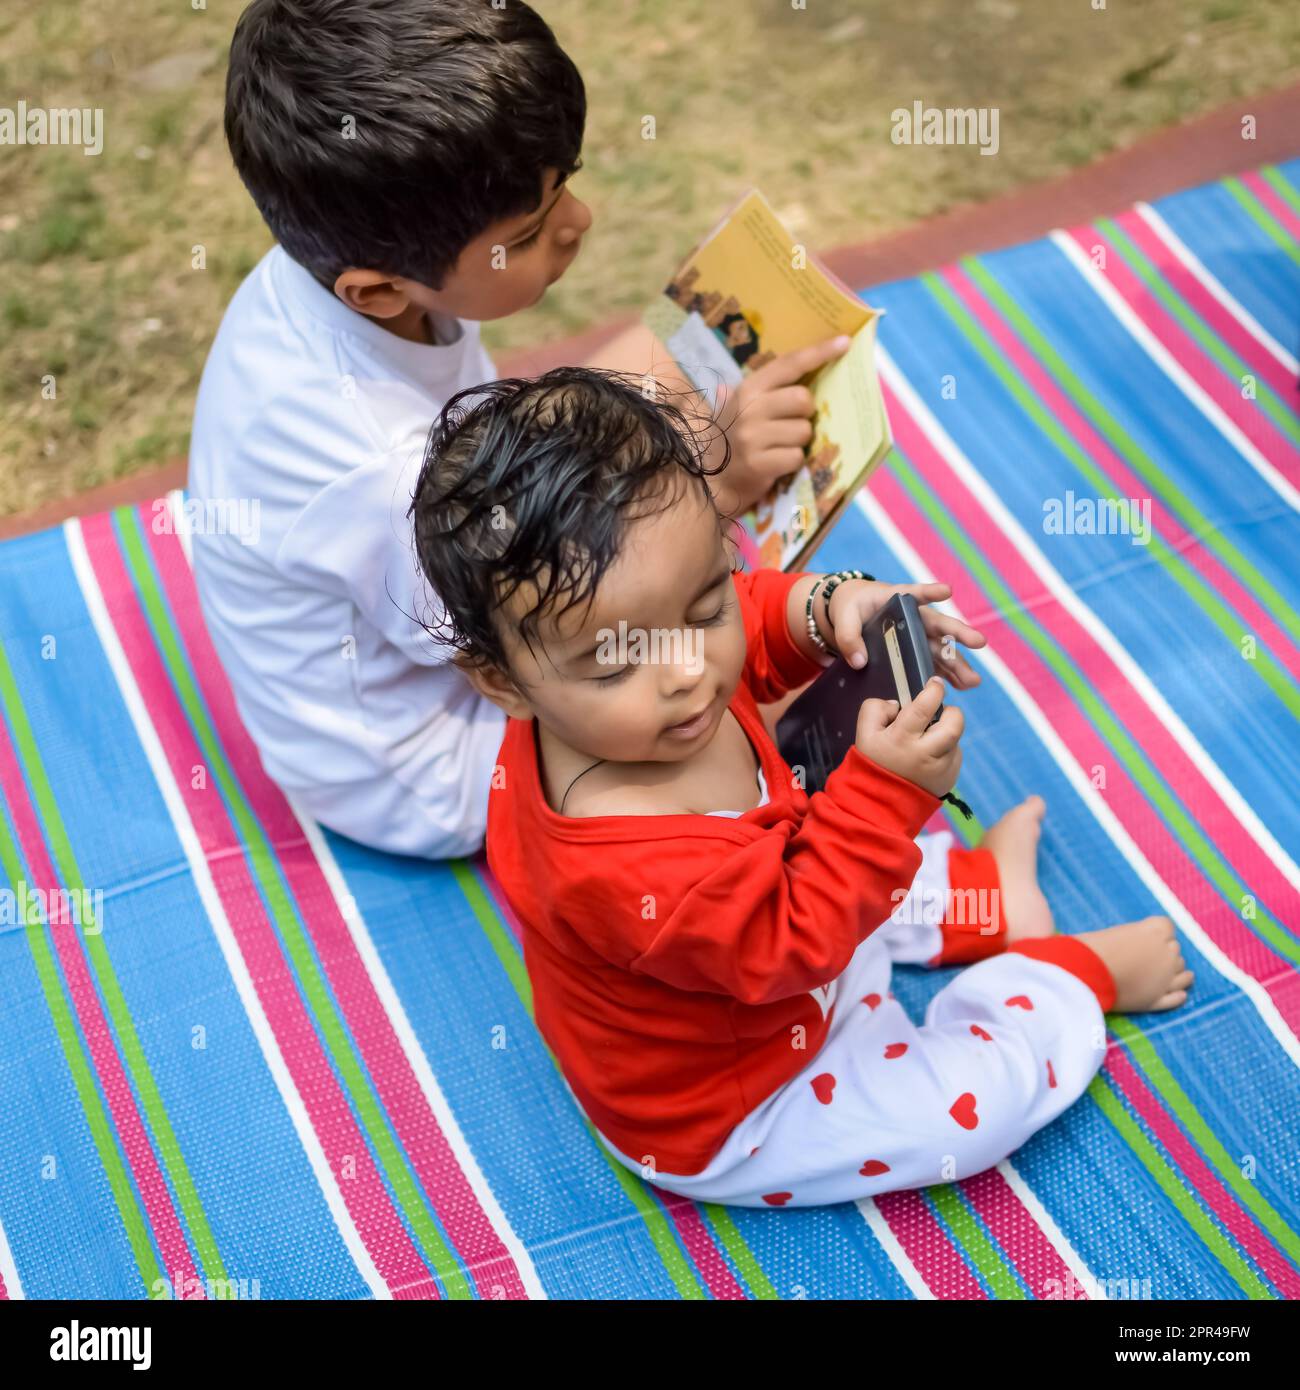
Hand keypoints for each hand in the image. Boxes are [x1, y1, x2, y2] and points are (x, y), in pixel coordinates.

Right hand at [710, 335, 851, 513]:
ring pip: (803, 431)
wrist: (709, 479)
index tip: (844, 342)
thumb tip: (795, 361)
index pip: (788, 364)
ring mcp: (752, 437)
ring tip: (781, 445)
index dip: (818, 352)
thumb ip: (763, 385)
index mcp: (748, 389)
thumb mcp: (738, 405)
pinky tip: (778, 462)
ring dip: (799, 441)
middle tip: (793, 422)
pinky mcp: (758, 464)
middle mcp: (749, 409)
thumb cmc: (730, 437)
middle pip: (802, 399)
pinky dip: (793, 461)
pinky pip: (796, 457)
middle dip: (806, 413)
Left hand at [824, 579, 985, 688]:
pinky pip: (931, 663)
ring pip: (939, 649)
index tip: (946, 591)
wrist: (849, 614)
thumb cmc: (850, 608)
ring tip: (972, 681)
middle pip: (937, 625)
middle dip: (958, 634)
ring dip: (956, 664)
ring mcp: (916, 635)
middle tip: (979, 642)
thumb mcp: (844, 618)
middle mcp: (913, 617)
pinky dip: (943, 675)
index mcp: (897, 599)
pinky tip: (958, 688)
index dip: (929, 592)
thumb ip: (848, 637)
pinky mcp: (914, 652)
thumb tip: (859, 661)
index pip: (914, 592)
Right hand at [854, 677, 962, 797]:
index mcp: (902, 739)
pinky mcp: (950, 779)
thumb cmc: (873, 764)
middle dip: (952, 712)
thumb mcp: (864, 734)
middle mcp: (926, 754)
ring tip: (927, 740)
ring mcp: (941, 769)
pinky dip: (945, 751)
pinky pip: (954, 756)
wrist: (880, 805)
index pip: (924, 707)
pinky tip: (928, 759)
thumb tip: (898, 703)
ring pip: (955, 740)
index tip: (935, 683)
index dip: (934, 690)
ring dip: (945, 734)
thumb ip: (875, 709)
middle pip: (955, 725)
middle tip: (941, 712)